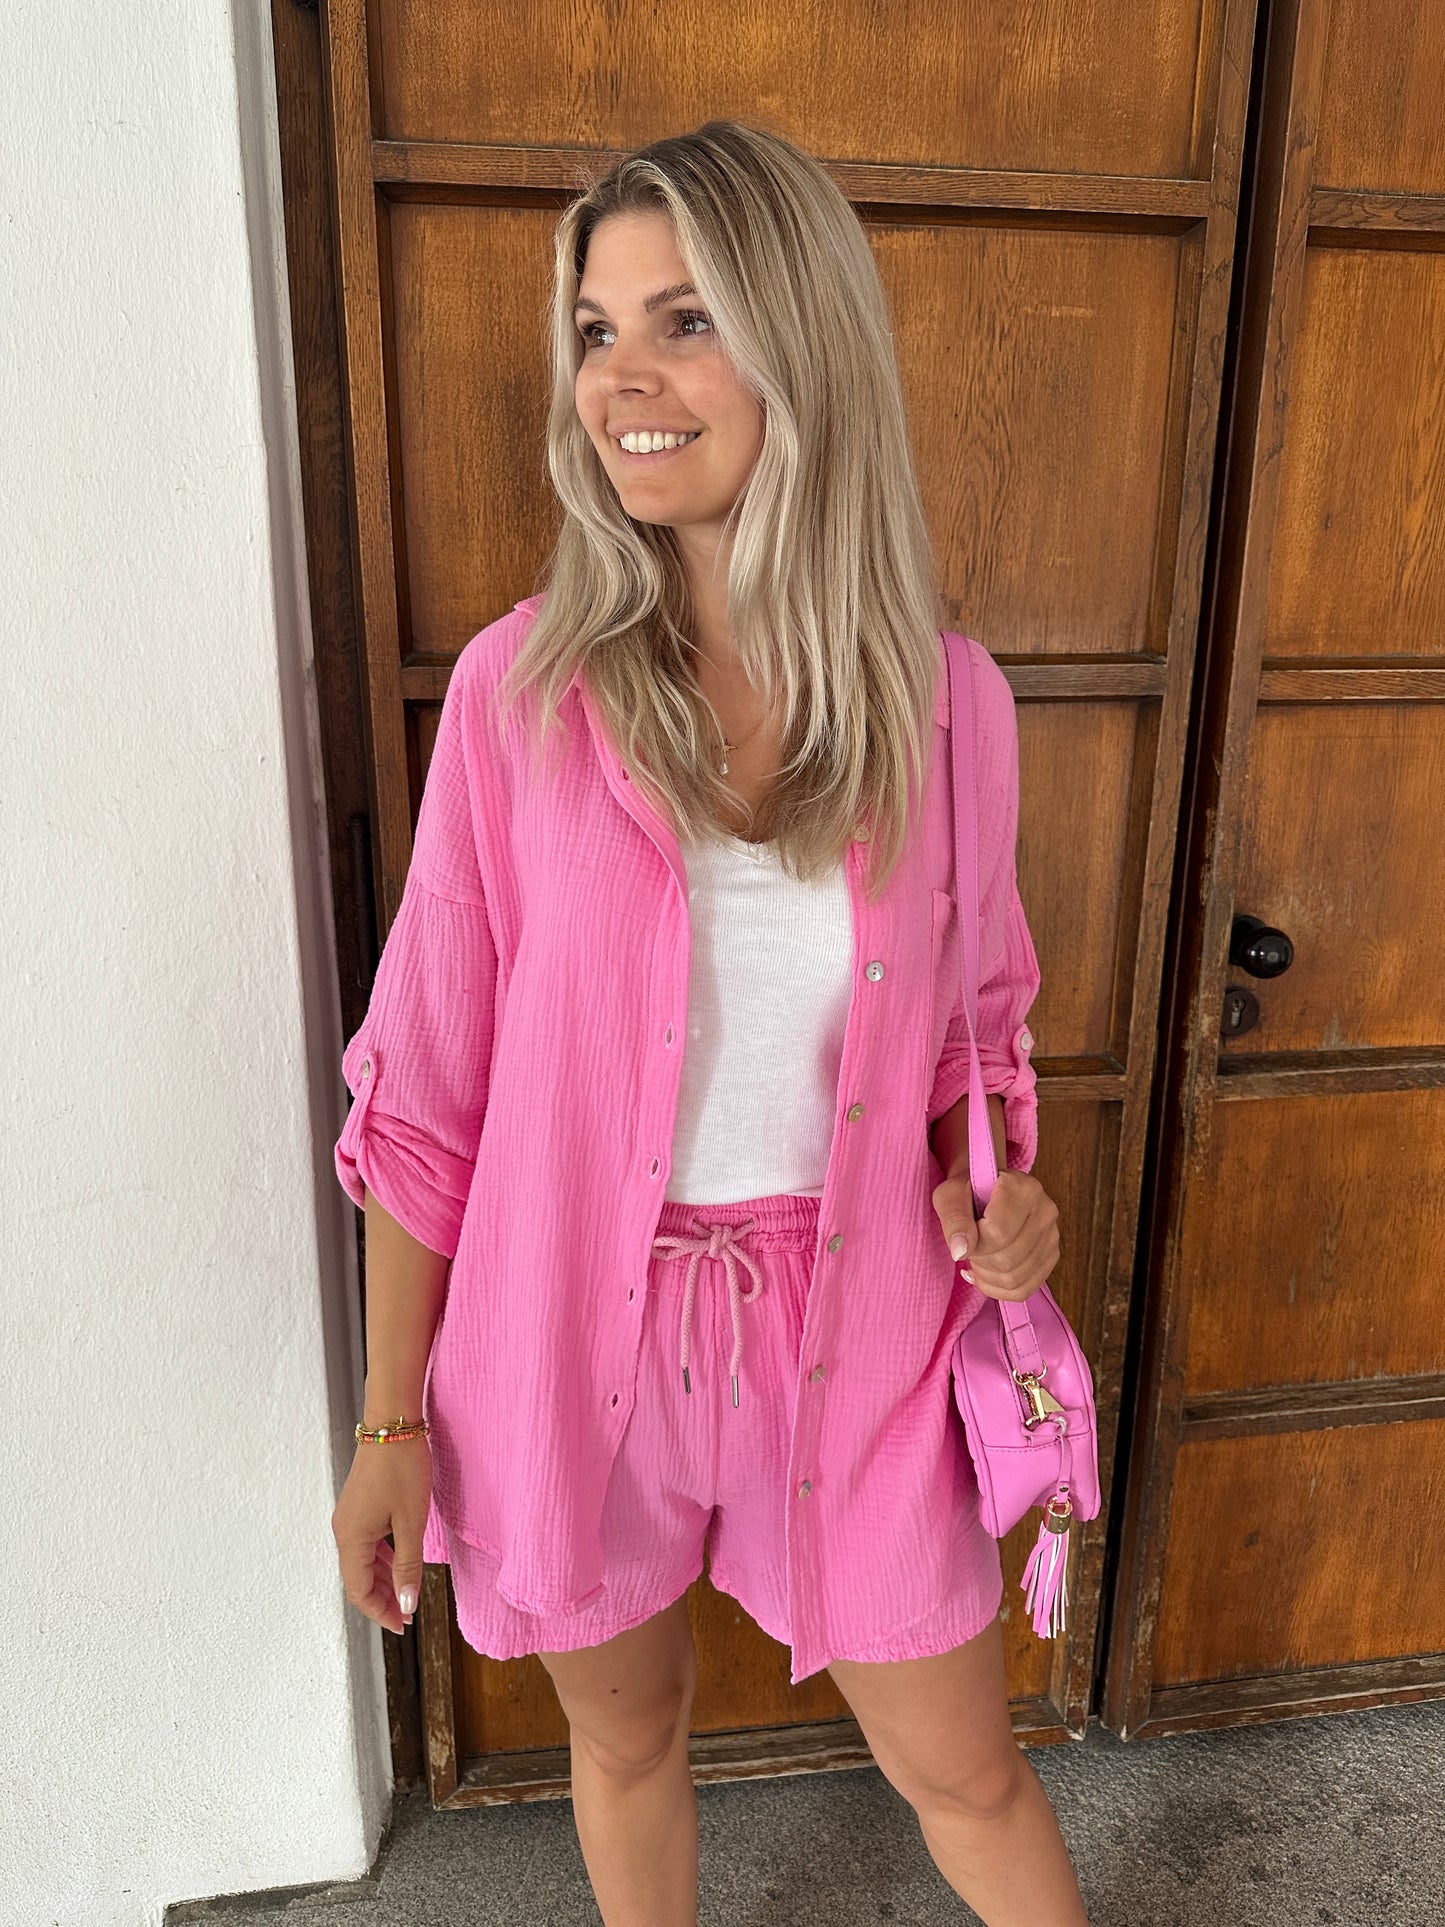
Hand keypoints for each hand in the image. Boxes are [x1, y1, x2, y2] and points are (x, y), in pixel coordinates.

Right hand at [331, 1435, 432, 1634]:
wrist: (392, 1423)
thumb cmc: (403, 1470)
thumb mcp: (411, 1522)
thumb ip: (408, 1566)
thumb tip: (406, 1605)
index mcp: (351, 1538)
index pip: (359, 1591)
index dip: (380, 1612)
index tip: (404, 1625)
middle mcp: (343, 1531)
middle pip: (358, 1579)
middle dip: (383, 1600)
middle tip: (408, 1615)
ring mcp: (349, 1518)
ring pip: (363, 1562)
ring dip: (384, 1580)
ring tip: (408, 1595)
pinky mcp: (359, 1507)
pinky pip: (367, 1544)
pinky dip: (383, 1559)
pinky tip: (401, 1564)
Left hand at [931, 1167, 1059, 1302]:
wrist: (987, 1192)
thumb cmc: (968, 1192)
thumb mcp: (951, 1196)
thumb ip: (954, 1220)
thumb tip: (960, 1252)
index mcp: (1023, 1189)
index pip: (998, 1234)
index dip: (974, 1243)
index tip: (965, 1232)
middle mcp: (1045, 1211)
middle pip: (1007, 1260)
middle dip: (979, 1260)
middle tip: (970, 1245)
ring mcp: (1052, 1236)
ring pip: (1015, 1279)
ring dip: (986, 1276)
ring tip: (978, 1256)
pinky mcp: (1051, 1256)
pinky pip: (1023, 1290)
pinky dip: (997, 1289)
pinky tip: (985, 1274)